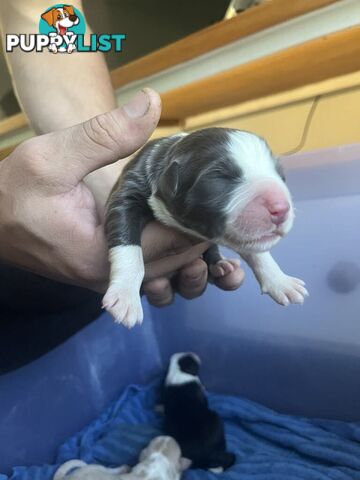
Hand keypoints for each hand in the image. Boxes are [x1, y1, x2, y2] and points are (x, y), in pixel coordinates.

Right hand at [0, 88, 243, 303]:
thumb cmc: (14, 192)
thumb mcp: (52, 157)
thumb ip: (103, 135)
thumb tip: (152, 103)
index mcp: (99, 256)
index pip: (170, 247)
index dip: (201, 222)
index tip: (221, 195)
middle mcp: (109, 275)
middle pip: (176, 263)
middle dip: (204, 235)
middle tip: (226, 200)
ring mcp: (109, 275)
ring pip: (168, 270)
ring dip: (195, 247)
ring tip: (214, 214)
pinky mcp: (108, 268)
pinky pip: (154, 266)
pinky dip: (175, 249)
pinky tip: (190, 227)